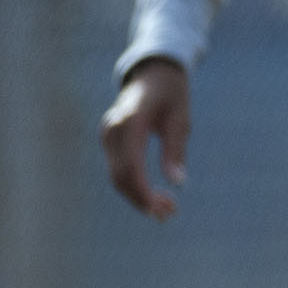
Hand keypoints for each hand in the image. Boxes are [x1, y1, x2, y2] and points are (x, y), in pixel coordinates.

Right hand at [101, 58, 192, 219]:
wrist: (154, 72)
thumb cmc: (172, 93)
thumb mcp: (180, 118)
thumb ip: (175, 149)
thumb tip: (178, 182)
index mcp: (130, 121)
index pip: (130, 165)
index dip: (142, 191)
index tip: (160, 209)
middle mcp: (112, 129)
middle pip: (120, 175)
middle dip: (142, 199)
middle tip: (168, 215)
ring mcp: (107, 134)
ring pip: (117, 175)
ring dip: (138, 196)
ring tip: (165, 210)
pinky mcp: (110, 140)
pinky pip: (118, 168)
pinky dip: (133, 185)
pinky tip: (153, 197)